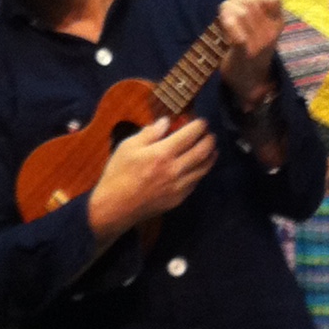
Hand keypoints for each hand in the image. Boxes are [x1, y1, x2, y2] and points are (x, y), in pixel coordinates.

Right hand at [87, 114, 215, 242]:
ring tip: (212, 149)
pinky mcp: (178, 198)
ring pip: (203, 169)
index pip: (189, 135)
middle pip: (202, 151)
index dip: (199, 126)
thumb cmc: (118, 174)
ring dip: (211, 157)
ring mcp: (179, 186)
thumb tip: (166, 122)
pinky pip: (195, 183)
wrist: (115, 207)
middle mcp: (175, 169)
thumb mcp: (128, 147)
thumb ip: (149, 133)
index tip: (201, 122)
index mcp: (163, 153)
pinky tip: (200, 168)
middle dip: (209, 140)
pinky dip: (201, 172)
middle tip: (210, 134)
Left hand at [217, 0, 283, 110]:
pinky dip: (228, 25)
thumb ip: (255, 10)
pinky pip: (238, 35)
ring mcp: (258, 44)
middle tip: (227, 11)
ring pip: (241, 13)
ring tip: (223, 19)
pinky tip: (222, 26)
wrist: (251, 83)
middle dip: (233, 1)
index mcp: (277, 23)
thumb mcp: (262, 27)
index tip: (247, 2)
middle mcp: (271, 32)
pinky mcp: (244, 54)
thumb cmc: (252, 49)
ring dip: (226, 11)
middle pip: (249, 2)